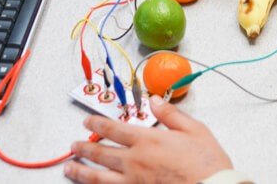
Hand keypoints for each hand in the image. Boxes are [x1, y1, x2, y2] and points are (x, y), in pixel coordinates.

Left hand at [65, 95, 232, 183]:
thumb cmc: (207, 164)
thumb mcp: (194, 130)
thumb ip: (170, 114)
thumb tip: (155, 100)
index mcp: (147, 140)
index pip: (113, 129)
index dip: (97, 124)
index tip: (87, 122)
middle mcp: (135, 162)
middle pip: (101, 153)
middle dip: (84, 148)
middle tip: (74, 145)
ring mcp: (133, 183)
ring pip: (98, 177)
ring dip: (81, 171)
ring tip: (69, 167)